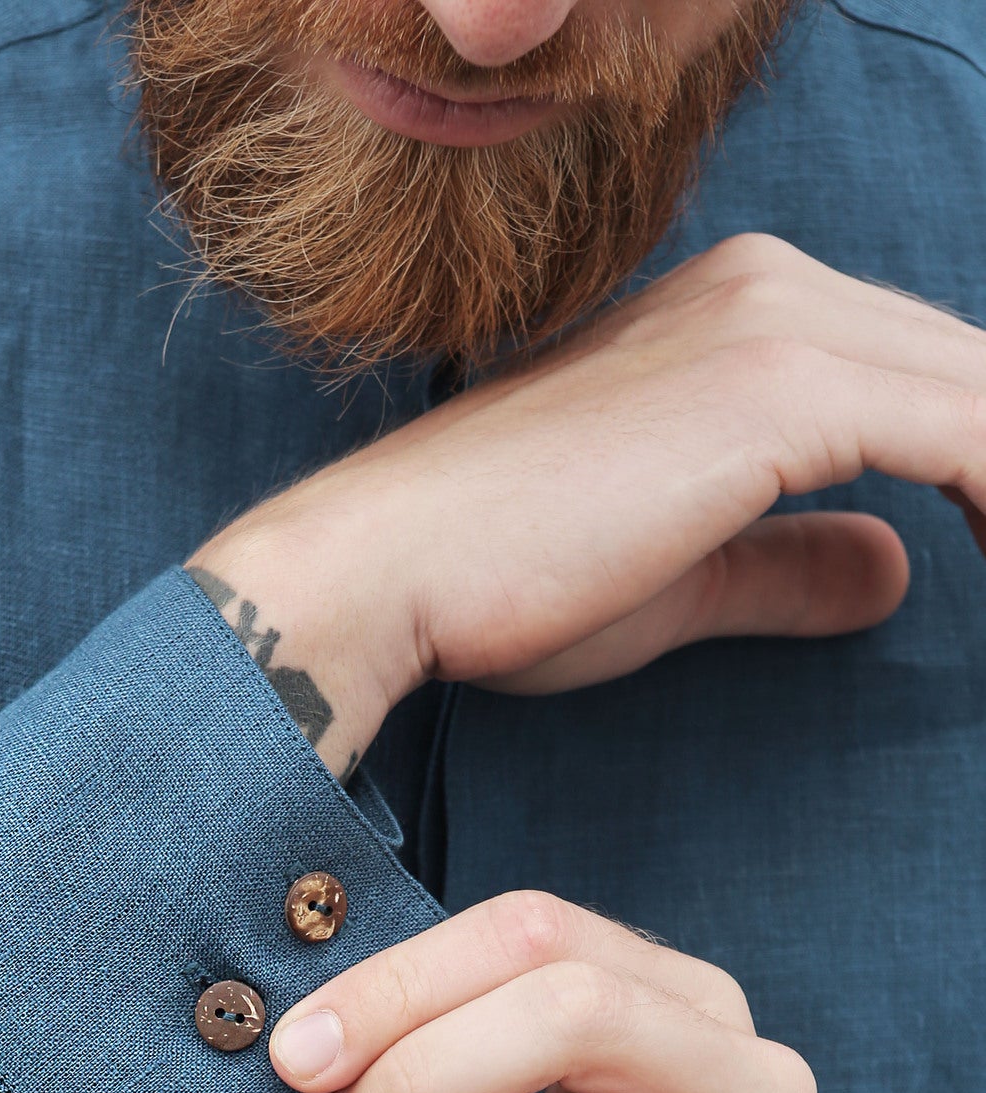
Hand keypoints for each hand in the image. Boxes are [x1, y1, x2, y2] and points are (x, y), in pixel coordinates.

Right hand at [189, 231, 985, 778]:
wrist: (388, 571)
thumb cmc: (499, 584)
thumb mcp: (678, 579)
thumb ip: (789, 563)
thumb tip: (895, 569)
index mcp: (737, 310)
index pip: (918, 378)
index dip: (984, 473)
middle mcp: (767, 287)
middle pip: (969, 371)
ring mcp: (775, 324)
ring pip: (982, 393)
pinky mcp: (780, 388)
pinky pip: (970, 435)